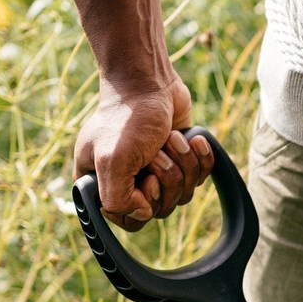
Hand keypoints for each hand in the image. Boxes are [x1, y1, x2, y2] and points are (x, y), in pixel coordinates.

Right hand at [74, 75, 212, 231]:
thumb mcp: (112, 161)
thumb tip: (143, 214)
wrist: (150, 82)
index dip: (145, 204)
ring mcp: (156, 173)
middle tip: (157, 152)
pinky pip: (200, 178)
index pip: (129, 219)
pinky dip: (201, 158)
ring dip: (183, 164)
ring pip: (182, 194)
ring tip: (171, 138)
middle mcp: (128, 182)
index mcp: (102, 184)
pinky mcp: (180, 161)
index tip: (148, 179)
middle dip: (167, 178)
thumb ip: (118, 200)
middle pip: (161, 209)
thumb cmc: (127, 119)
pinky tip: (192, 139)